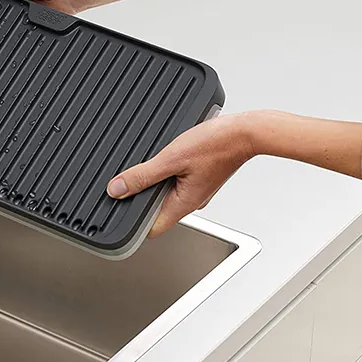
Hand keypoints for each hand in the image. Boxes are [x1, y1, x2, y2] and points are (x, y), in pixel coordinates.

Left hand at [107, 114, 254, 237]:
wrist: (244, 132)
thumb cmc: (216, 145)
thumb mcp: (171, 158)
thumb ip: (142, 176)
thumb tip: (117, 188)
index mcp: (184, 204)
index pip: (152, 229)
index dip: (134, 223)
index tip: (121, 209)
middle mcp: (190, 201)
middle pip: (156, 209)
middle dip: (141, 196)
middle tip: (132, 178)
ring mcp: (196, 190)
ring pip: (166, 192)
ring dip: (154, 181)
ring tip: (154, 163)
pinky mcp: (200, 177)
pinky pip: (176, 180)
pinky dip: (167, 171)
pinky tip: (168, 156)